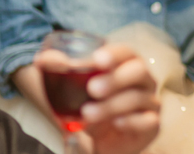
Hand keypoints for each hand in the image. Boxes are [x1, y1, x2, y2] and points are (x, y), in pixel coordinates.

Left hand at [35, 44, 159, 153]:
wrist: (104, 141)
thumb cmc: (94, 108)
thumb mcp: (75, 92)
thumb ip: (61, 72)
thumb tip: (41, 60)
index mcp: (126, 65)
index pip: (126, 52)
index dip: (114, 54)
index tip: (97, 59)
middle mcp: (143, 80)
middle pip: (138, 70)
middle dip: (115, 78)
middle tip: (92, 88)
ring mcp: (150, 102)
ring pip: (139, 97)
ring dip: (112, 104)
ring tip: (89, 113)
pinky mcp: (152, 124)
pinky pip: (148, 120)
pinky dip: (132, 121)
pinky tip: (116, 123)